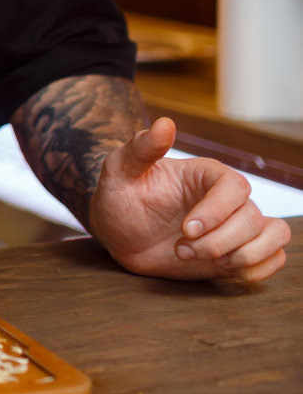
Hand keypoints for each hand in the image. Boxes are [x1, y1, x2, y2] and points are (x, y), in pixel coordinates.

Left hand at [88, 117, 290, 284]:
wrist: (120, 235)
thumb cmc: (120, 198)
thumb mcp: (120, 170)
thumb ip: (142, 148)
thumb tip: (165, 123)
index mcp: (206, 174)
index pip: (235, 187)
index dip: (217, 212)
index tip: (186, 230)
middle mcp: (228, 198)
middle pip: (253, 218)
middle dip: (218, 243)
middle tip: (180, 250)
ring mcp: (236, 225)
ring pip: (273, 236)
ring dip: (243, 257)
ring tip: (204, 261)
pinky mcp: (239, 251)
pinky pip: (274, 258)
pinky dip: (256, 270)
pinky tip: (220, 270)